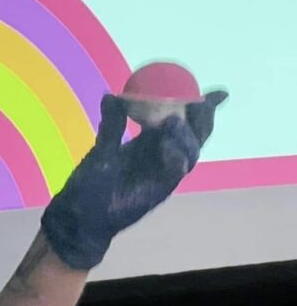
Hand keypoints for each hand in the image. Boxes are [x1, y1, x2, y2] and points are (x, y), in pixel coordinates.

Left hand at [41, 90, 226, 269]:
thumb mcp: (103, 148)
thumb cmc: (93, 180)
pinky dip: (176, 157)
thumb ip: (112, 125)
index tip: (219, 93)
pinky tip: (169, 147)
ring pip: (190, 150)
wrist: (85, 212)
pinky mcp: (162, 187)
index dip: (200, 105)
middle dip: (202, 117)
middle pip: (194, 132)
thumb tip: (111, 96)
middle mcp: (164, 151)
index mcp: (151, 138)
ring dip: (187, 134)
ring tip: (174, 122)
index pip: (181, 118)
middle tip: (202, 103)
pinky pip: (176, 171)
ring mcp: (165, 170)